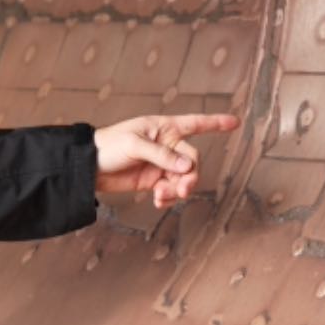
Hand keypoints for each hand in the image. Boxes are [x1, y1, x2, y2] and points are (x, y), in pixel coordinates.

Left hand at [93, 113, 240, 208]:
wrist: (89, 167)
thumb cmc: (109, 145)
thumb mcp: (135, 145)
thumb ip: (162, 156)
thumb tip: (187, 167)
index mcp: (164, 128)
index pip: (195, 123)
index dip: (216, 123)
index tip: (234, 123)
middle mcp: (167, 145)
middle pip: (192, 160)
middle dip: (189, 176)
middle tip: (181, 189)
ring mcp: (162, 164)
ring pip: (183, 178)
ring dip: (178, 189)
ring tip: (162, 196)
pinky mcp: (154, 181)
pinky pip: (171, 190)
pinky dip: (168, 197)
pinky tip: (158, 201)